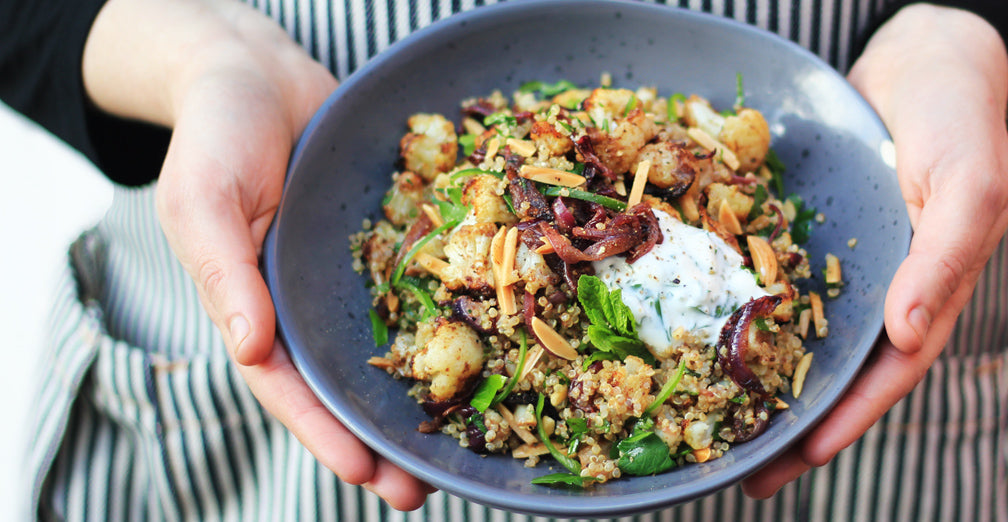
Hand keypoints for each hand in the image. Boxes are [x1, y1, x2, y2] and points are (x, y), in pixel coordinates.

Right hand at [82, 0, 432, 508]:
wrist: (261, 74)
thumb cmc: (215, 134)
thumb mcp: (201, 200)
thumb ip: (222, 273)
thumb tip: (251, 348)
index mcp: (257, 308)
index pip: (288, 386)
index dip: (324, 432)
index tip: (363, 472)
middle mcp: (309, 304)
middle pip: (346, 385)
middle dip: (380, 441)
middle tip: (421, 489)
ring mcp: (352, 278)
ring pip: (391, 350)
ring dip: (421, 398)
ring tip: (462, 449)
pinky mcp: (390, 245)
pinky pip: (424, 287)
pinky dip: (450, 322)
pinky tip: (490, 351)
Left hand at [743, 4, 1007, 495]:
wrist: (924, 57)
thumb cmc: (959, 118)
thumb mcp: (970, 182)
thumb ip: (946, 255)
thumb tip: (910, 332)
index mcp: (929, 294)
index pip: (888, 375)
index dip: (845, 421)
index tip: (796, 459)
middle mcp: (882, 290)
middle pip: (837, 372)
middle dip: (793, 424)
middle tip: (741, 471)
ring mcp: (845, 266)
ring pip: (800, 336)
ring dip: (764, 381)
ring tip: (713, 423)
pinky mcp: (810, 235)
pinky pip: (774, 283)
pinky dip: (746, 313)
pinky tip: (704, 333)